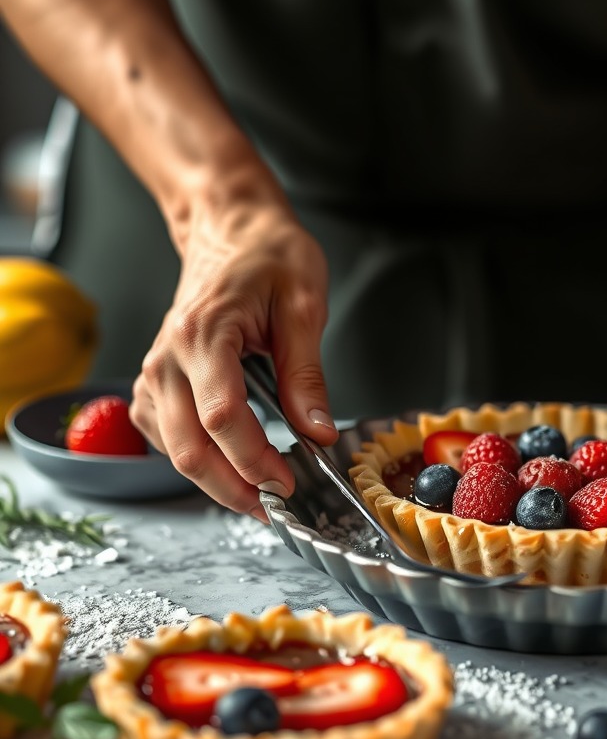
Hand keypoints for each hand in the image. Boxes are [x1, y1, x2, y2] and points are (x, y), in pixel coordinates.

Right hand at [129, 195, 338, 519]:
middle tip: (276, 508)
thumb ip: (306, 374)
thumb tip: (319, 432)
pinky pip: (164, 436)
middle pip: (188, 447)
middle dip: (233, 489)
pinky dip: (196, 461)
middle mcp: (168, 357)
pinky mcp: (157, 381)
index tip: (288, 483)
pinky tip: (230, 465)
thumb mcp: (304, 306)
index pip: (221, 417)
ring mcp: (156, 371)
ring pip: (171, 450)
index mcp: (204, 335)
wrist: (230, 231)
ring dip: (214, 481)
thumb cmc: (268, 257)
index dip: (255, 461)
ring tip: (262, 493)